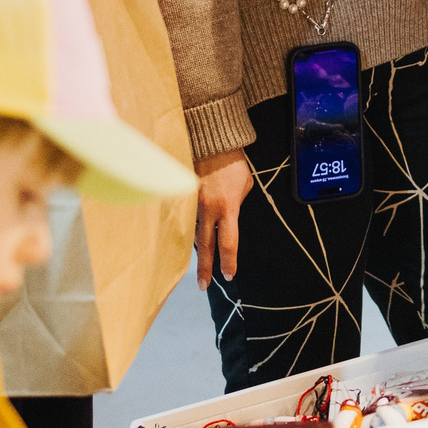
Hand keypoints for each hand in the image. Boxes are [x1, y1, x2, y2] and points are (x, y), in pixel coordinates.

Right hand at [195, 147, 251, 287]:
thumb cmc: (233, 164)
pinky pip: (185, 219)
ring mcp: (192, 204)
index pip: (228, 242)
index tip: (229, 275)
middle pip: (205, 246)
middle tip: (204, 285)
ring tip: (200, 265)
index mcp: (227, 208)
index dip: (228, 261)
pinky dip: (188, 230)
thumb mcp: (244, 187)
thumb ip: (236, 205)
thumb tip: (227, 217)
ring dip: (197, 249)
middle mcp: (208, 209)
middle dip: (205, 268)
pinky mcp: (183, 197)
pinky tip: (188, 240)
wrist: (211, 142)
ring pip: (193, 233)